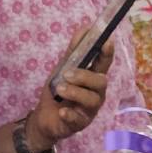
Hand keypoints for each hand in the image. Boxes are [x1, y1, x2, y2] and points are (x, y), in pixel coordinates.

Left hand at [26, 28, 113, 152]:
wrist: (43, 118)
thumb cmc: (57, 91)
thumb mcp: (63, 68)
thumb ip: (74, 51)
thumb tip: (85, 28)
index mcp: (93, 78)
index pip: (104, 63)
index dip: (107, 53)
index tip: (106, 41)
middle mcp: (96, 93)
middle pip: (101, 82)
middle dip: (85, 76)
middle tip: (66, 74)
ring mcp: (89, 110)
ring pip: (92, 100)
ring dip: (75, 92)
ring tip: (59, 90)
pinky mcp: (80, 124)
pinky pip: (79, 119)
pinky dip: (70, 114)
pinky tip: (62, 111)